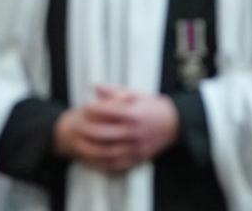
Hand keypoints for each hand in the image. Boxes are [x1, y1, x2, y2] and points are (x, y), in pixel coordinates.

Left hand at [53, 86, 179, 172]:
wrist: (175, 124)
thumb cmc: (153, 107)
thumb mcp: (137, 94)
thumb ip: (115, 91)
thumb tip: (94, 86)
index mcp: (134, 114)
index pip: (108, 111)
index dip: (93, 109)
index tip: (85, 107)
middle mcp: (134, 132)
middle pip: (104, 133)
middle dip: (87, 130)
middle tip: (76, 126)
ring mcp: (136, 147)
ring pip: (107, 152)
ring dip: (90, 149)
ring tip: (78, 144)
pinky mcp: (137, 159)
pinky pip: (116, 165)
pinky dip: (101, 164)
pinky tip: (90, 159)